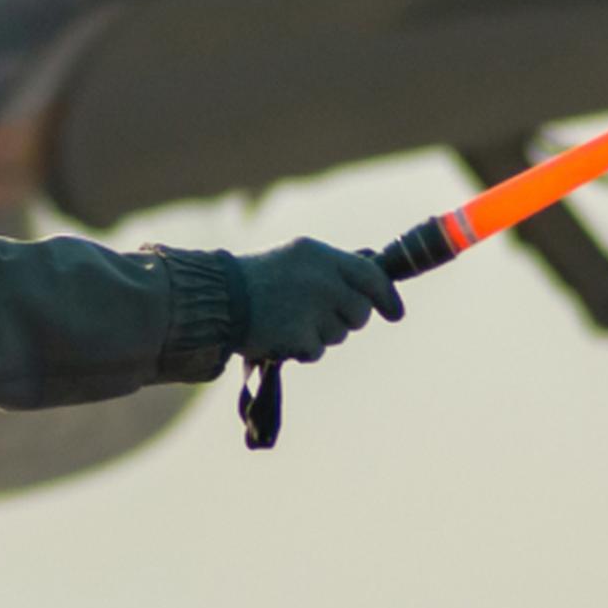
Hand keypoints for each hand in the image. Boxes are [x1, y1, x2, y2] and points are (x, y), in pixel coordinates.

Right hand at [235, 239, 403, 363]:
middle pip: (359, 312)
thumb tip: (371, 272)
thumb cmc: (253, 279)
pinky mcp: (299, 335)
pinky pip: (316, 351)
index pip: (371, 276)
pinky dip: (301, 349)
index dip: (387, 297)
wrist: (213, 299)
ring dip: (320, 334)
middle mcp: (322, 280)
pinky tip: (280, 334)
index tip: (395, 313)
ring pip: (339, 334)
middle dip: (346, 319)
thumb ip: (332, 268)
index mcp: (320, 256)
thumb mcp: (294, 259)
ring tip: (289, 321)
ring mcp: (312, 309)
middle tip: (320, 318)